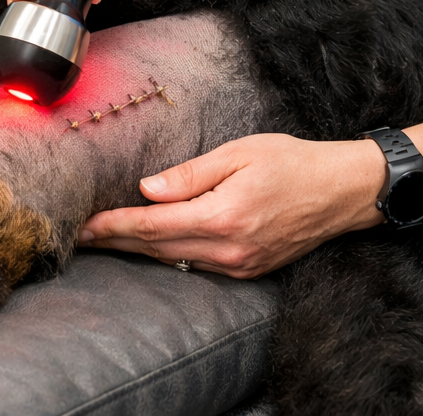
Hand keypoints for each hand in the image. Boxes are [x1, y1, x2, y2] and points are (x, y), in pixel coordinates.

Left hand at [77, 134, 386, 277]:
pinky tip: (153, 244)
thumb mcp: (238, 153)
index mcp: (223, 216)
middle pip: (158, 249)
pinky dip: (169, 255)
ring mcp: (240, 264)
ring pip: (175, 261)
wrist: (340, 191)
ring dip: (139, 250)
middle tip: (82, 236)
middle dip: (118, 241)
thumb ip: (190, 174)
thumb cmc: (290, 161)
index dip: (116, 226)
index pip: (154, 226)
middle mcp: (229, 248)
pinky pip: (198, 264)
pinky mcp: (249, 269)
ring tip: (108, 239)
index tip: (87, 225)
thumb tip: (147, 189)